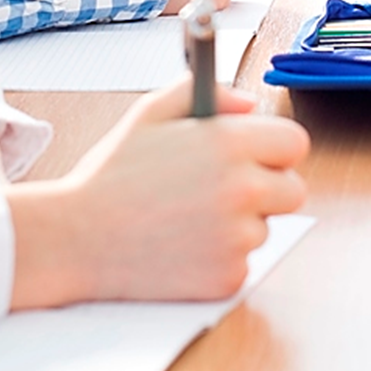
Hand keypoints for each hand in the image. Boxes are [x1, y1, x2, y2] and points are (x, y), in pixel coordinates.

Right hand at [5, 78, 309, 307]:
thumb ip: (207, 93)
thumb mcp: (150, 113)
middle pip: (293, 190)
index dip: (274, 147)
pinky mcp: (227, 277)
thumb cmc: (112, 174)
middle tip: (226, 189)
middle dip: (267, 187)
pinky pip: (243, 262)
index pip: (294, 142)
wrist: (75, 238)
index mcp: (229, 143)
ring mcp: (237, 238)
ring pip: (265, 227)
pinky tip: (182, 246)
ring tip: (186, 218)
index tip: (258, 154)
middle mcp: (241, 189)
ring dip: (239, 224)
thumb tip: (250, 102)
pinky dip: (220, 258)